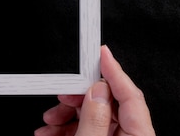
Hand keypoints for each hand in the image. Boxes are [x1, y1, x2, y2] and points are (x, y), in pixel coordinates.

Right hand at [34, 45, 155, 135]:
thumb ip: (94, 118)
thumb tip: (96, 90)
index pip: (130, 95)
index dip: (114, 70)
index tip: (101, 51)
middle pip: (107, 105)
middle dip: (78, 98)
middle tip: (61, 96)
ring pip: (93, 118)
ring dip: (66, 116)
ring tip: (48, 123)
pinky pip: (88, 131)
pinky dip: (67, 129)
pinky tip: (50, 132)